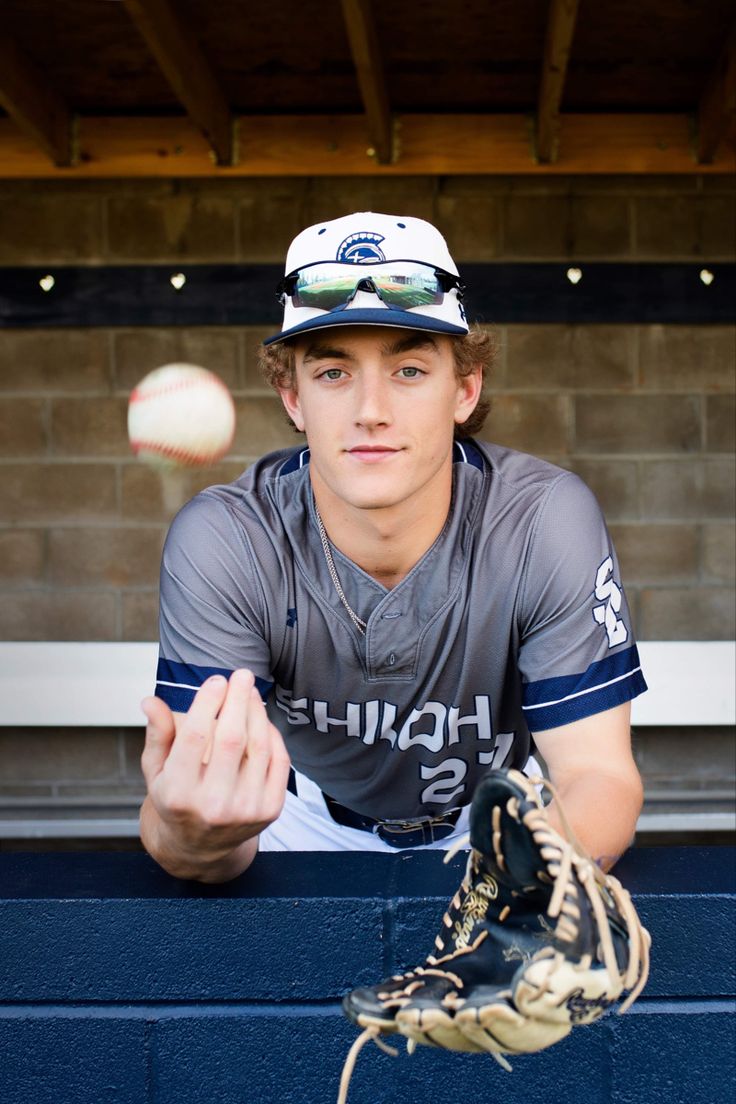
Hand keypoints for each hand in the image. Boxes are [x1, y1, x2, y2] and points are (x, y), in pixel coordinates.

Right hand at [140, 669, 290, 874]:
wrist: (200, 846)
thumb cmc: (175, 798)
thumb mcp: (155, 771)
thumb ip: (157, 734)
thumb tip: (150, 700)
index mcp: (177, 793)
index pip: (196, 737)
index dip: (208, 703)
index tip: (216, 680)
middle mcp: (212, 805)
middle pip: (232, 738)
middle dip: (238, 700)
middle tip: (242, 675)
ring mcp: (244, 810)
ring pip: (259, 747)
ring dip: (257, 712)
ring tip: (250, 692)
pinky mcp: (269, 811)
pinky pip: (278, 761)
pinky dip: (272, 735)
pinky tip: (261, 720)